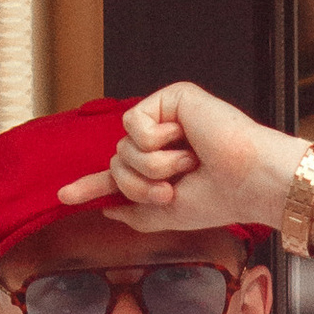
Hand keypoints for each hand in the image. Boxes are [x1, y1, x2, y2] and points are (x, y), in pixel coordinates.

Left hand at [58, 83, 313, 238]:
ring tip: (189, 163)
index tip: (64, 196)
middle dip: (139, 185)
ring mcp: (166, 117)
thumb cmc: (222, 197)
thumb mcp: (170, 215)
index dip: (91, 186)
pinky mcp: (171, 98)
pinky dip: (157, 141)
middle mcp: (163, 139)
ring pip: (123, 150)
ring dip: (153, 167)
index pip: (120, 176)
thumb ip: (135, 213)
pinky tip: (186, 140)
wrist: (249, 182)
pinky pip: (135, 125)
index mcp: (164, 166)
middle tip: (174, 187)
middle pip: (117, 164)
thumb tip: (107, 208)